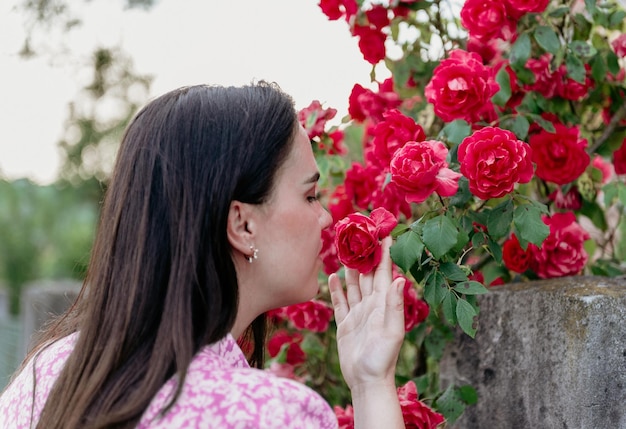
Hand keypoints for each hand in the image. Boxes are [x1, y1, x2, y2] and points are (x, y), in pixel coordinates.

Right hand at [329, 236, 404, 389]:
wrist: (367, 381)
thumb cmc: (383, 359)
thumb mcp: (392, 332)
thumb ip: (394, 305)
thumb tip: (400, 278)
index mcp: (383, 304)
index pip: (383, 272)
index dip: (384, 253)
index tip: (383, 232)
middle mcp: (371, 305)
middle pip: (366, 274)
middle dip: (364, 254)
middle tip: (360, 233)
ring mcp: (358, 313)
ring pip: (353, 284)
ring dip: (350, 267)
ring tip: (345, 248)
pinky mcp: (345, 324)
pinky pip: (340, 302)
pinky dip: (337, 288)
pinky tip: (332, 275)